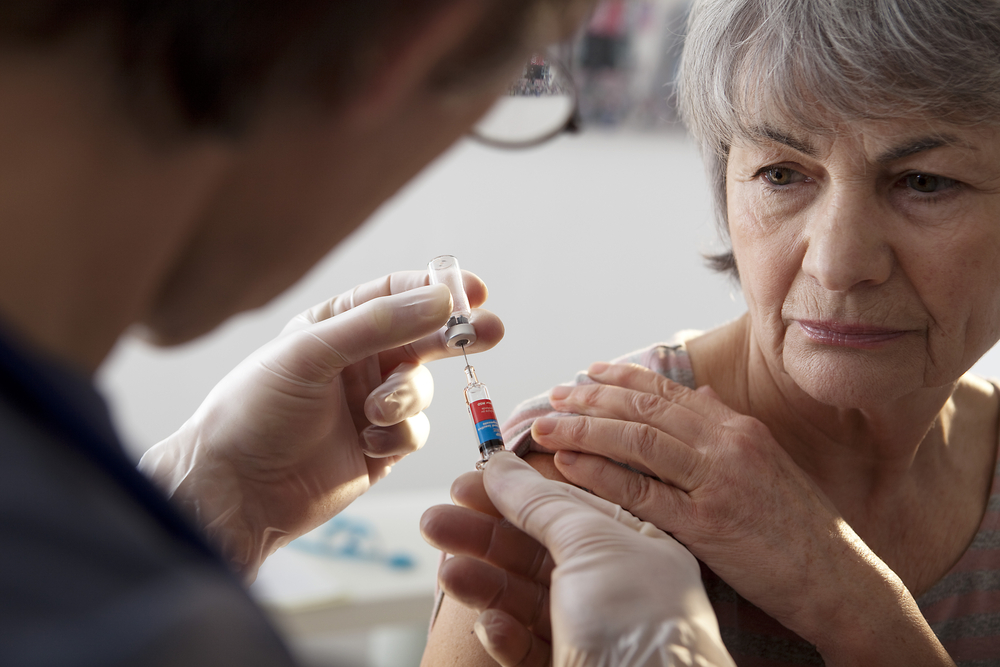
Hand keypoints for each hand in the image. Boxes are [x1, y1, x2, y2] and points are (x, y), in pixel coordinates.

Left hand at [139, 270, 501, 581]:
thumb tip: (441, 301)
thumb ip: (378, 324)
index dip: (436, 289)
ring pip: (421, 389)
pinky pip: (413, 432)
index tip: (473, 291)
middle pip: (422, 339)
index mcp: (334, 327)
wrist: (235, 490)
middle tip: (490, 332)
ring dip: (406, 398)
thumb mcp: (311, 353)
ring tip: (374, 413)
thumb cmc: (255, 411)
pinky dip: (397, 437)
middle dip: (455, 336)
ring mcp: (369, 406)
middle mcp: (355, 363)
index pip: (395, 295)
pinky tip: (365, 445)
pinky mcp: (379, 450)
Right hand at [421, 451, 734, 666]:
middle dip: (483, 534)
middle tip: (435, 522)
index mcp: (635, 544)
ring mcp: (591, 630)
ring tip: (448, 573)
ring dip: (482, 580)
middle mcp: (614, 585)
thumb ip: (541, 503)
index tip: (466, 483)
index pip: (563, 504)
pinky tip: (490, 625)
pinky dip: (503, 632)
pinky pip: (524, 642)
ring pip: (523, 594)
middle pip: (534, 548)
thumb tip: (502, 466)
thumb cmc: (642, 626)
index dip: (512, 491)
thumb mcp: (592, 544)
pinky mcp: (569, 664)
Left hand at [530, 362, 946, 660]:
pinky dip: (600, 474)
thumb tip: (698, 393)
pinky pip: (640, 491)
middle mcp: (727, 444)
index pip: (668, 391)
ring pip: (636, 440)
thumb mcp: (769, 463)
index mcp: (740, 428)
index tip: (587, 373)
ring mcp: (716, 482)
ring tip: (546, 426)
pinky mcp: (707, 525)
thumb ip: (728, 427)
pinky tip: (569, 465)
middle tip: (554, 397)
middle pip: (644, 408)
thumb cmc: (800, 526)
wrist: (839, 579)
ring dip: (584, 429)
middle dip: (591, 398)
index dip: (621, 379)